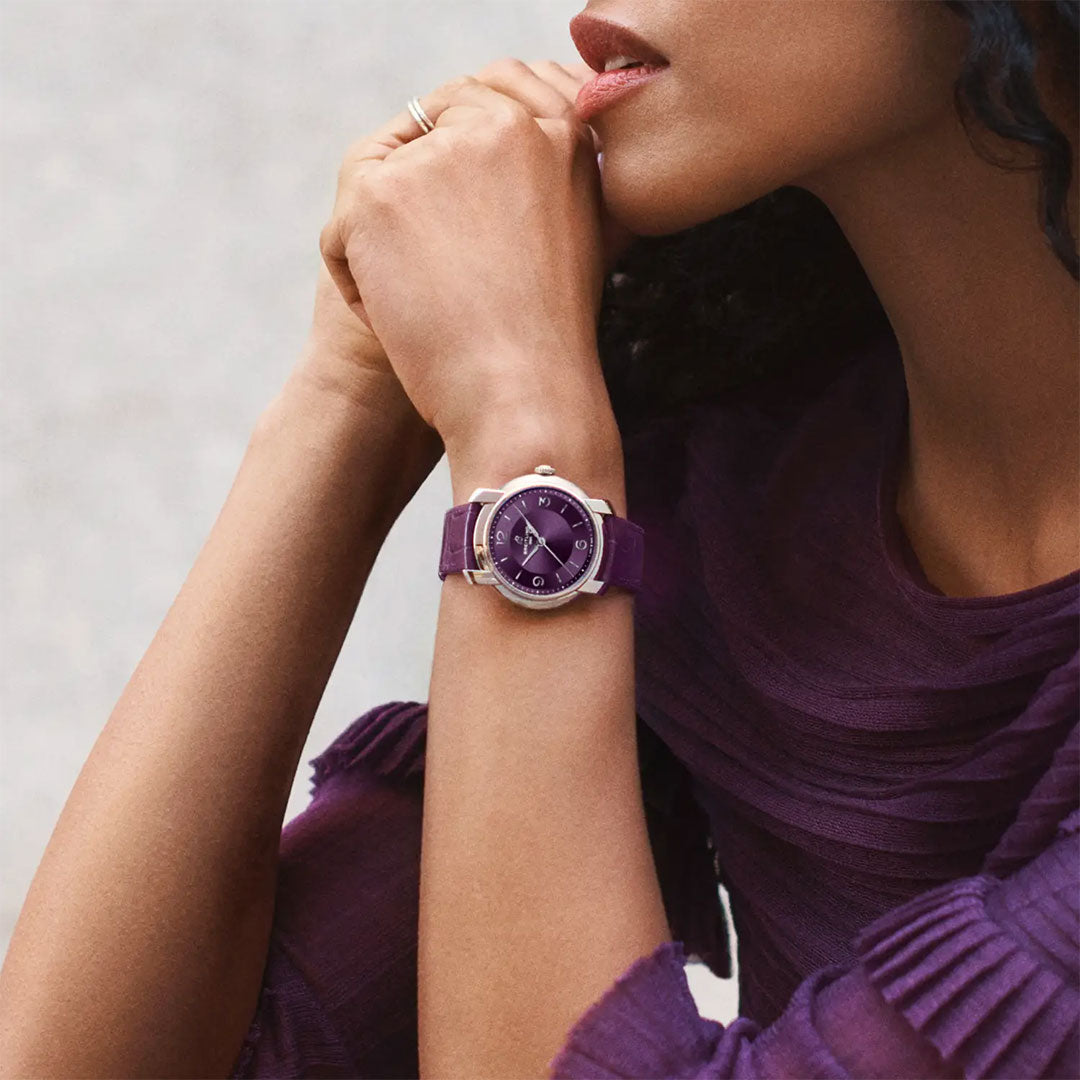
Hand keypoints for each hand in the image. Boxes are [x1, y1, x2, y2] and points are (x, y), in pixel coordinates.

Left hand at [318, 59, 620, 457]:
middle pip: (420, 136)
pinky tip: (403, 318)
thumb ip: (554, 179)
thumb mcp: (586, 237)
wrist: (522, 394)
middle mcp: (501, 123)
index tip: (457, 233)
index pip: (479, 105)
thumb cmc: (552, 337)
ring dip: (388, 243)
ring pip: (378, 182)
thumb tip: (521, 152)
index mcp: (560, 130)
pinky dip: (358, 281)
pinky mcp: (380, 195)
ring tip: (431, 301)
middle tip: (444, 275)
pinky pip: (343, 231)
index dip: (453, 168)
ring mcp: (437, 155)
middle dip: (416, 198)